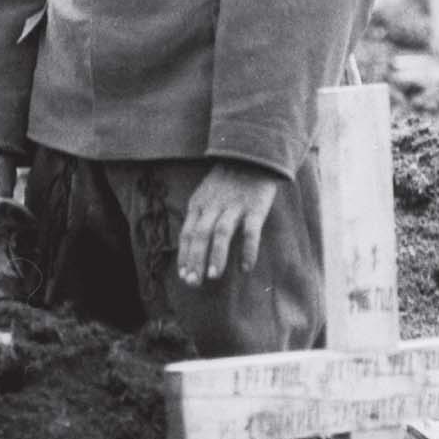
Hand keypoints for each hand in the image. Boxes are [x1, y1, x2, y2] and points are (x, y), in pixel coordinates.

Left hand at [176, 161, 285, 285]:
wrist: (252, 156)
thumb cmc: (227, 181)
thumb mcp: (205, 195)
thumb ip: (198, 217)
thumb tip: (190, 247)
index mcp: (198, 204)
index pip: (187, 233)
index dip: (185, 255)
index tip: (183, 276)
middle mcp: (213, 206)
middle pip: (200, 235)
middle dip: (195, 259)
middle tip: (193, 282)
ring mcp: (234, 207)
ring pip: (221, 233)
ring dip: (216, 255)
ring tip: (212, 276)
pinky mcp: (255, 208)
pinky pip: (250, 231)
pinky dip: (248, 250)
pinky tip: (245, 267)